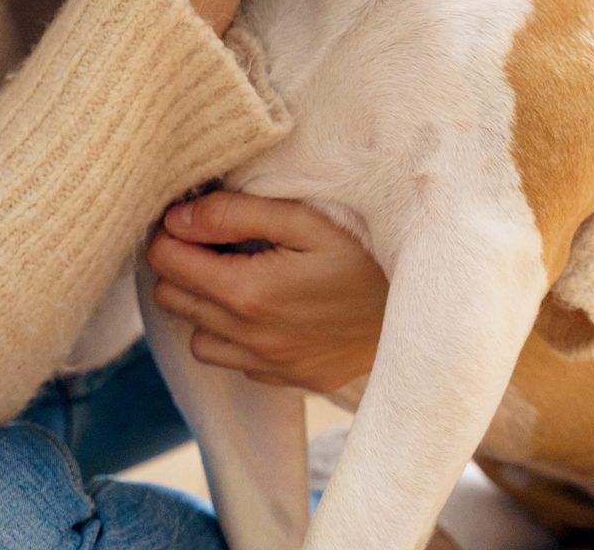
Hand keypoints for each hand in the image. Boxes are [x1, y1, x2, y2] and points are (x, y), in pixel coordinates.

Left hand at [146, 187, 388, 394]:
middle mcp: (250, 338)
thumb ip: (233, 214)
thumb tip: (177, 218)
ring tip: (240, 277)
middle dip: (181, 266)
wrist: (428, 305)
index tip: (190, 217)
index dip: (169, 234)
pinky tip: (270, 309)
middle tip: (213, 241)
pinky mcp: (294, 379)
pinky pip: (239, 363)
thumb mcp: (304, 218)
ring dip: (205, 307)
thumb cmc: (367, 249)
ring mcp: (272, 365)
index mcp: (247, 292)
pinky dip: (239, 338)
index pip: (166, 263)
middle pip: (172, 301)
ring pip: (198, 341)